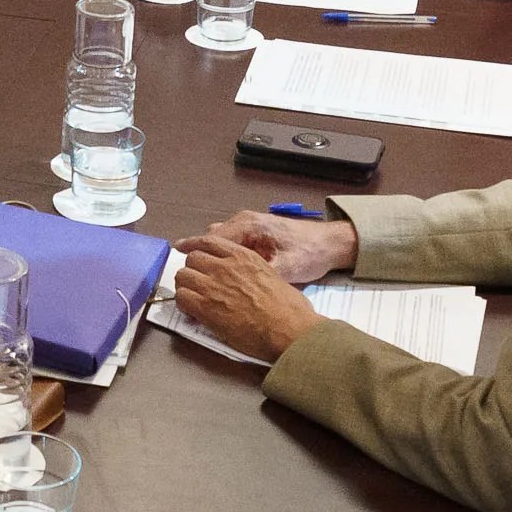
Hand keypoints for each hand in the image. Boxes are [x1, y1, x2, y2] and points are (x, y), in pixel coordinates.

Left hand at [169, 233, 324, 359]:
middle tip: (197, 284)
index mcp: (243, 256)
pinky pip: (182, 298)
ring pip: (182, 276)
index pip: (209, 241)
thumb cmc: (290, 308)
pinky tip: (193, 313)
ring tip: (193, 299)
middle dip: (192, 270)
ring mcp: (213, 285)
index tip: (187, 251)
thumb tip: (246, 281)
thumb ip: (252, 272)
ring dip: (186, 287)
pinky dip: (184, 305)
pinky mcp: (205, 307)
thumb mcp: (272, 275)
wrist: (288, 328)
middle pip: (192, 258)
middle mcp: (225, 266)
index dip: (195, 247)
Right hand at [192, 206, 357, 282]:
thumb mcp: (284, 269)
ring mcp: (248, 225)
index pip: (210, 241)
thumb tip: (229, 290)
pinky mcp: (254, 231)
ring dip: (207, 256)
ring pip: (217, 240)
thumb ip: (255, 275)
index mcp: (248, 227)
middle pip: (209, 239)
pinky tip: (217, 271)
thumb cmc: (308, 254)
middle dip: (196, 258)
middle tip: (185, 280)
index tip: (180, 275)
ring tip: (198, 278)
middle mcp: (244, 221)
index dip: (193, 258)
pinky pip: (228, 241)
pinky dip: (218, 254)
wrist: (330, 244)